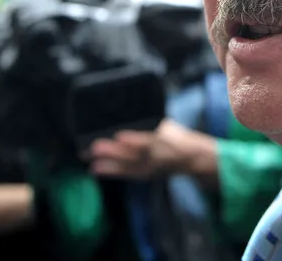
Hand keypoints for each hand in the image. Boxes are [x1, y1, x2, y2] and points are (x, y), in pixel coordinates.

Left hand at [88, 119, 217, 181]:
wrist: (190, 159)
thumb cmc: (175, 136)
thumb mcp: (166, 124)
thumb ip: (150, 120)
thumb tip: (128, 107)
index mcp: (165, 140)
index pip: (149, 139)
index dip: (134, 139)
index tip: (119, 136)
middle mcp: (156, 156)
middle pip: (133, 154)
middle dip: (114, 151)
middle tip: (95, 146)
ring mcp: (149, 167)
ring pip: (127, 165)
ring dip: (109, 162)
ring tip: (91, 158)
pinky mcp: (143, 174)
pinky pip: (126, 174)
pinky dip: (111, 171)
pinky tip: (95, 168)